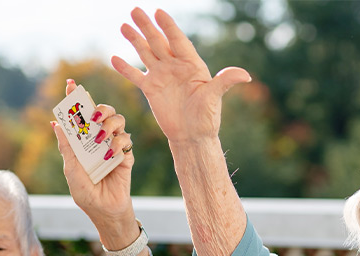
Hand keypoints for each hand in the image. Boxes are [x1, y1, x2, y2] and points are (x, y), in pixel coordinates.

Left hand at [52, 79, 134, 227]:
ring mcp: (114, 146)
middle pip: (103, 111)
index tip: (69, 83)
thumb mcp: (72, 170)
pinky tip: (110, 156)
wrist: (105, 212)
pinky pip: (126, 140)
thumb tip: (56, 124)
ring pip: (118, 120)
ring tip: (102, 138)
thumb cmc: (86, 194)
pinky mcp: (126, 156)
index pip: (81, 114)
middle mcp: (99, 140)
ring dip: (110, 124)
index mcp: (83, 141)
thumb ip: (66, 147)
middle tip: (94, 116)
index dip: (75, 97)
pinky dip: (118, 144)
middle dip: (99, 108)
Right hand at [112, 7, 250, 143]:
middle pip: (159, 42)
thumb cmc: (207, 118)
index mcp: (191, 64)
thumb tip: (245, 75)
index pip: (178, 40)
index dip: (168, 27)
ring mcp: (161, 77)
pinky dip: (125, 68)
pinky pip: (135, 76)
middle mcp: (174, 67)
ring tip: (124, 26)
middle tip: (135, 10)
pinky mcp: (151, 90)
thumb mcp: (215, 97)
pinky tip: (114, 58)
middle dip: (147, 26)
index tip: (159, 13)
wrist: (192, 137)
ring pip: (146, 53)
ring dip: (135, 40)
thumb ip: (226, 81)